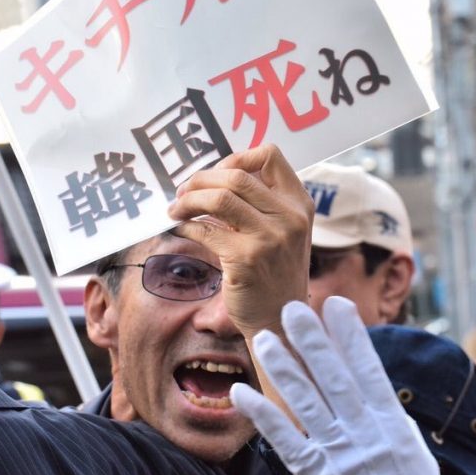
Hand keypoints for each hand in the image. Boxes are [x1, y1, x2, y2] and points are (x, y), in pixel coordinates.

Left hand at [167, 144, 312, 337]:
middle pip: (236, 175)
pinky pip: (206, 230)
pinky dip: (187, 225)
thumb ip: (261, 203)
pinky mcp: (246, 259)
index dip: (237, 156)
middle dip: (201, 179)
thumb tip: (214, 176)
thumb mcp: (283, 232)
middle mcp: (289, 217)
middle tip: (183, 191)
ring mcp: (270, 238)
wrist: (280, 319)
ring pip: (219, 198)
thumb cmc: (274, 272)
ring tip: (176, 209)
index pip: (270, 156)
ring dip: (189, 200)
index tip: (216, 173)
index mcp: (300, 204)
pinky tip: (181, 228)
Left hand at [231, 298, 441, 474]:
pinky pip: (285, 442)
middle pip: (334, 379)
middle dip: (313, 342)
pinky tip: (242, 392)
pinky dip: (263, 416)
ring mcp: (338, 454)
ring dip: (284, 369)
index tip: (337, 303)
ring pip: (306, 404)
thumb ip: (387, 416)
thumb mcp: (412, 451)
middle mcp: (364, 432)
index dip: (352, 336)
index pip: (368, 370)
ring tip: (265, 339)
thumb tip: (371, 383)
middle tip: (293, 307)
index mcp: (391, 423)